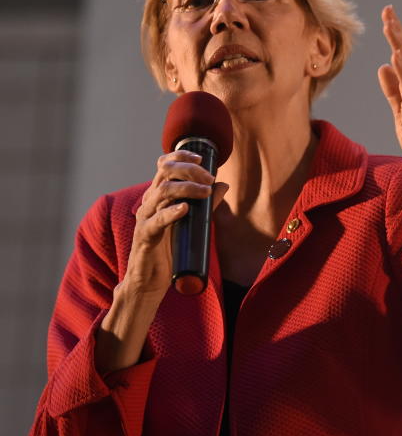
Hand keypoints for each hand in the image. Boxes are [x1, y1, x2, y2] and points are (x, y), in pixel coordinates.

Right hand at [123, 150, 228, 295]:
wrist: (149, 280)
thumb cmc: (169, 249)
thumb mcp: (191, 223)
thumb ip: (206, 204)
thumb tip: (223, 185)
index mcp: (158, 196)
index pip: (164, 165)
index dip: (181, 156)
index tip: (202, 158)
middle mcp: (150, 202)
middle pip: (165, 173)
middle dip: (189, 170)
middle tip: (209, 178)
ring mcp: (145, 218)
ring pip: (162, 192)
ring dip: (187, 188)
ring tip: (206, 192)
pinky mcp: (144, 236)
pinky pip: (156, 220)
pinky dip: (171, 212)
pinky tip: (185, 208)